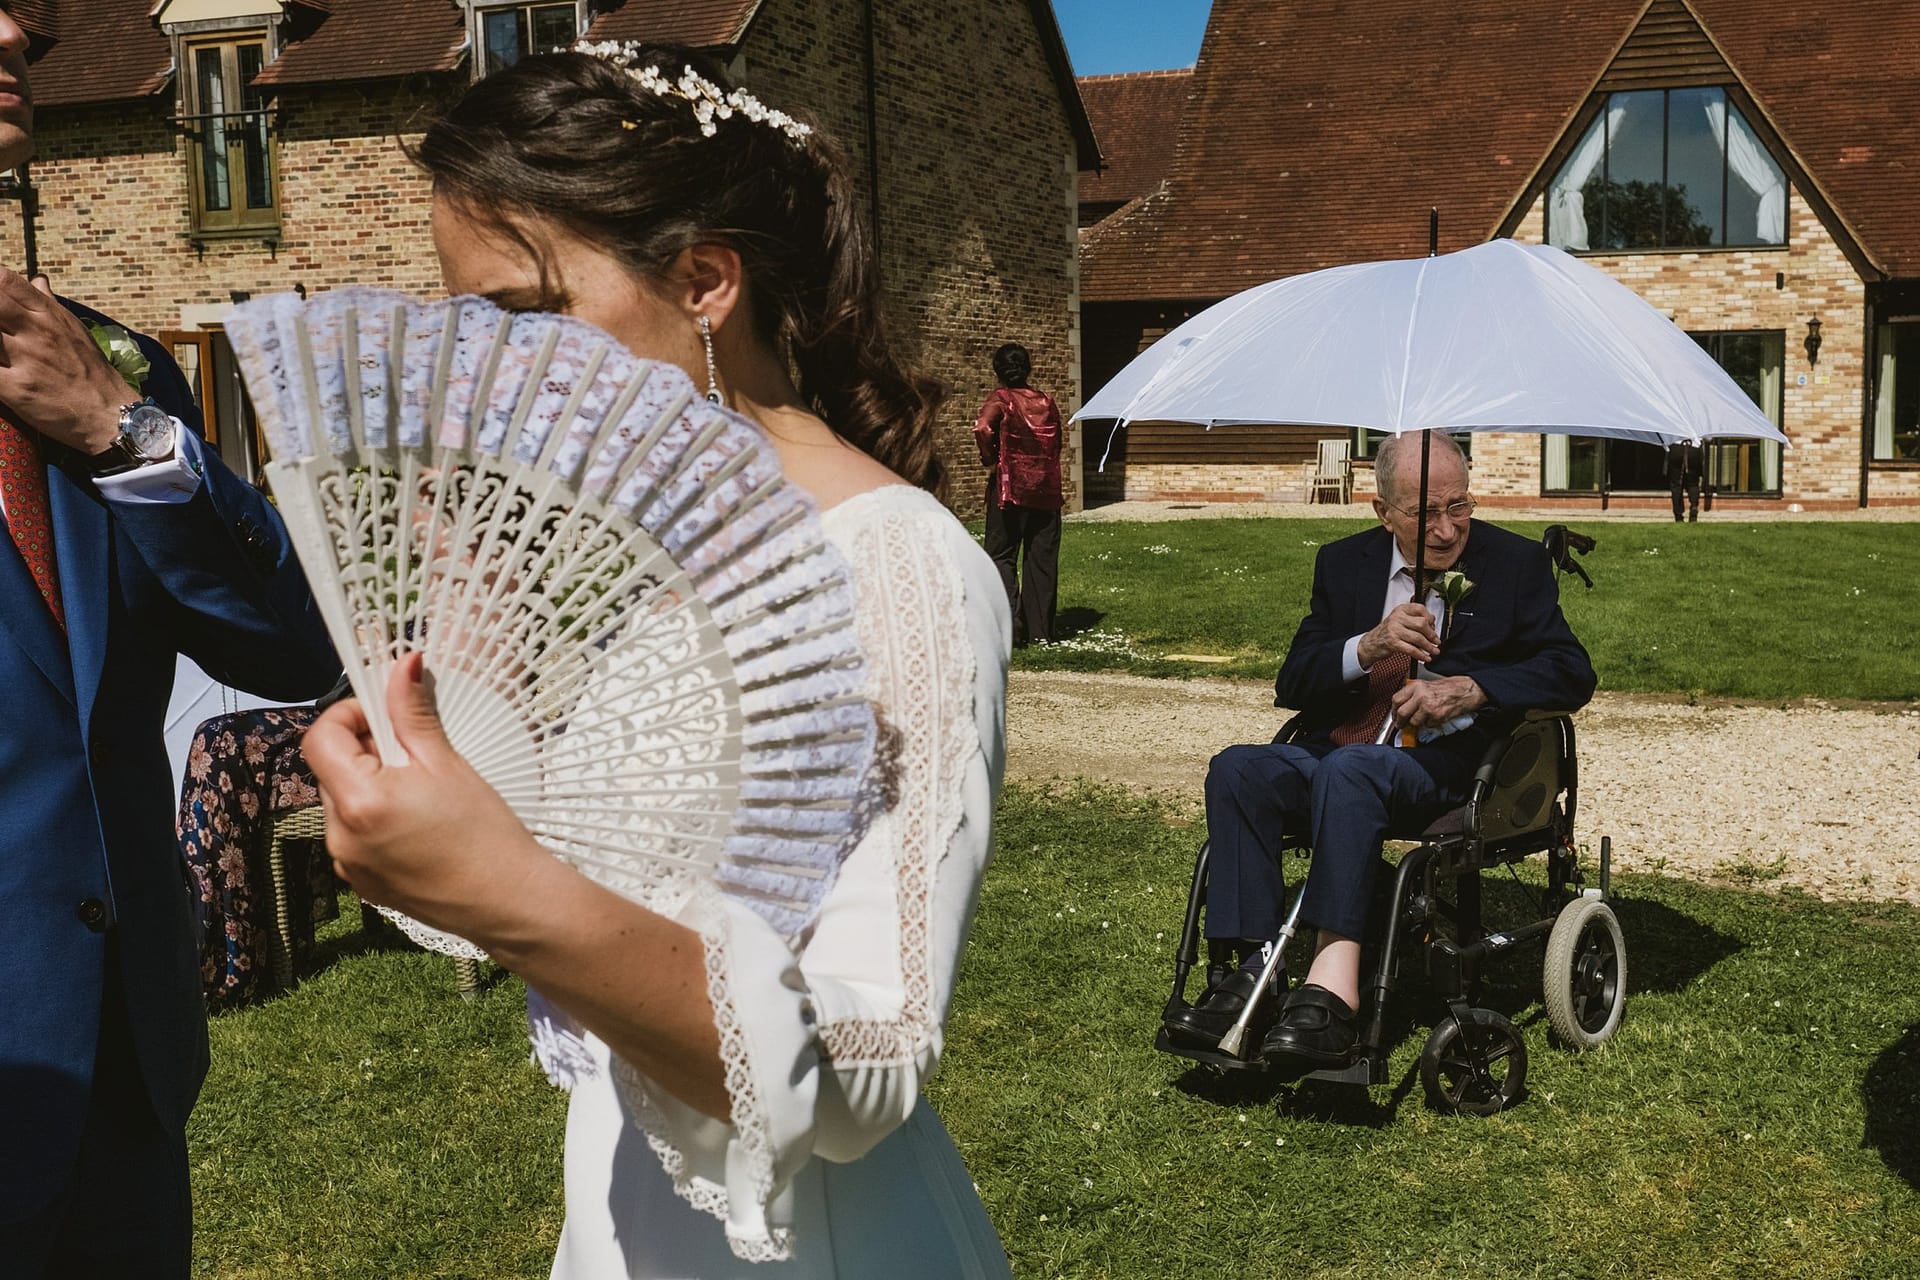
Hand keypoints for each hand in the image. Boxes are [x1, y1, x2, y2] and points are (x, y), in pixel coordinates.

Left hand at [0, 271, 139, 453]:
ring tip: (1, 349)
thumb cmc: (90, 371)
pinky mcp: (16, 389)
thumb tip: (37, 279)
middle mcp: (36, 333)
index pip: (4, 281)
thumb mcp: (75, 329)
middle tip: (0, 331)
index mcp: (49, 316)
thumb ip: (48, 303)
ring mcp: (26, 359)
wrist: (109, 414)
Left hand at [303, 654, 552, 944]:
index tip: (384, 716)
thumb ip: (413, 713)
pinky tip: (418, 827)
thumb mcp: (447, 763)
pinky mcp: (361, 884)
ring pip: (342, 803)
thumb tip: (402, 665)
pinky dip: (375, 820)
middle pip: (331, 770)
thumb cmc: (485, 834)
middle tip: (414, 755)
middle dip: (364, 752)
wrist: (507, 901)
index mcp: (360, 801)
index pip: (320, 739)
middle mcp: (341, 837)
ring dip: (369, 786)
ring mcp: (348, 865)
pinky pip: (353, 836)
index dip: (348, 717)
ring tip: (421, 795)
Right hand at [1357, 601, 1438, 666]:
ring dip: (1429, 647)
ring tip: (1434, 651)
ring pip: (1418, 638)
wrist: (1372, 643)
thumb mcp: (1400, 621)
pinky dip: (1421, 655)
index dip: (1430, 619)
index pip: (1420, 609)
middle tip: (1436, 641)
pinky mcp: (1393, 642)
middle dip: (1432, 635)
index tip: (1434, 627)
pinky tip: (1425, 657)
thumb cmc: (1387, 632)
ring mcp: (1394, 630)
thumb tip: (1433, 626)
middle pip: (1422, 624)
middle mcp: (1397, 618)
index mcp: (1401, 610)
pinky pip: (1411, 649)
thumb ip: (1414, 620)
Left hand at [1390, 675, 1486, 730]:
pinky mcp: (1436, 717)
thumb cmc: (1449, 687)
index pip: (1396, 699)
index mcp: (1416, 686)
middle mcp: (1420, 696)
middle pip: (1402, 712)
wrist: (1466, 690)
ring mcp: (1428, 707)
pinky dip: (1429, 724)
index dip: (1393, 710)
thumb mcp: (1426, 685)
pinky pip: (1427, 725)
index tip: (1394, 715)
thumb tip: (1402, 706)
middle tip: (1401, 725)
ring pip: (1414, 722)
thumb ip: (1413, 694)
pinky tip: (1435, 717)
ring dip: (1417, 724)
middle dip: (1400, 721)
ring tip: (1423, 719)